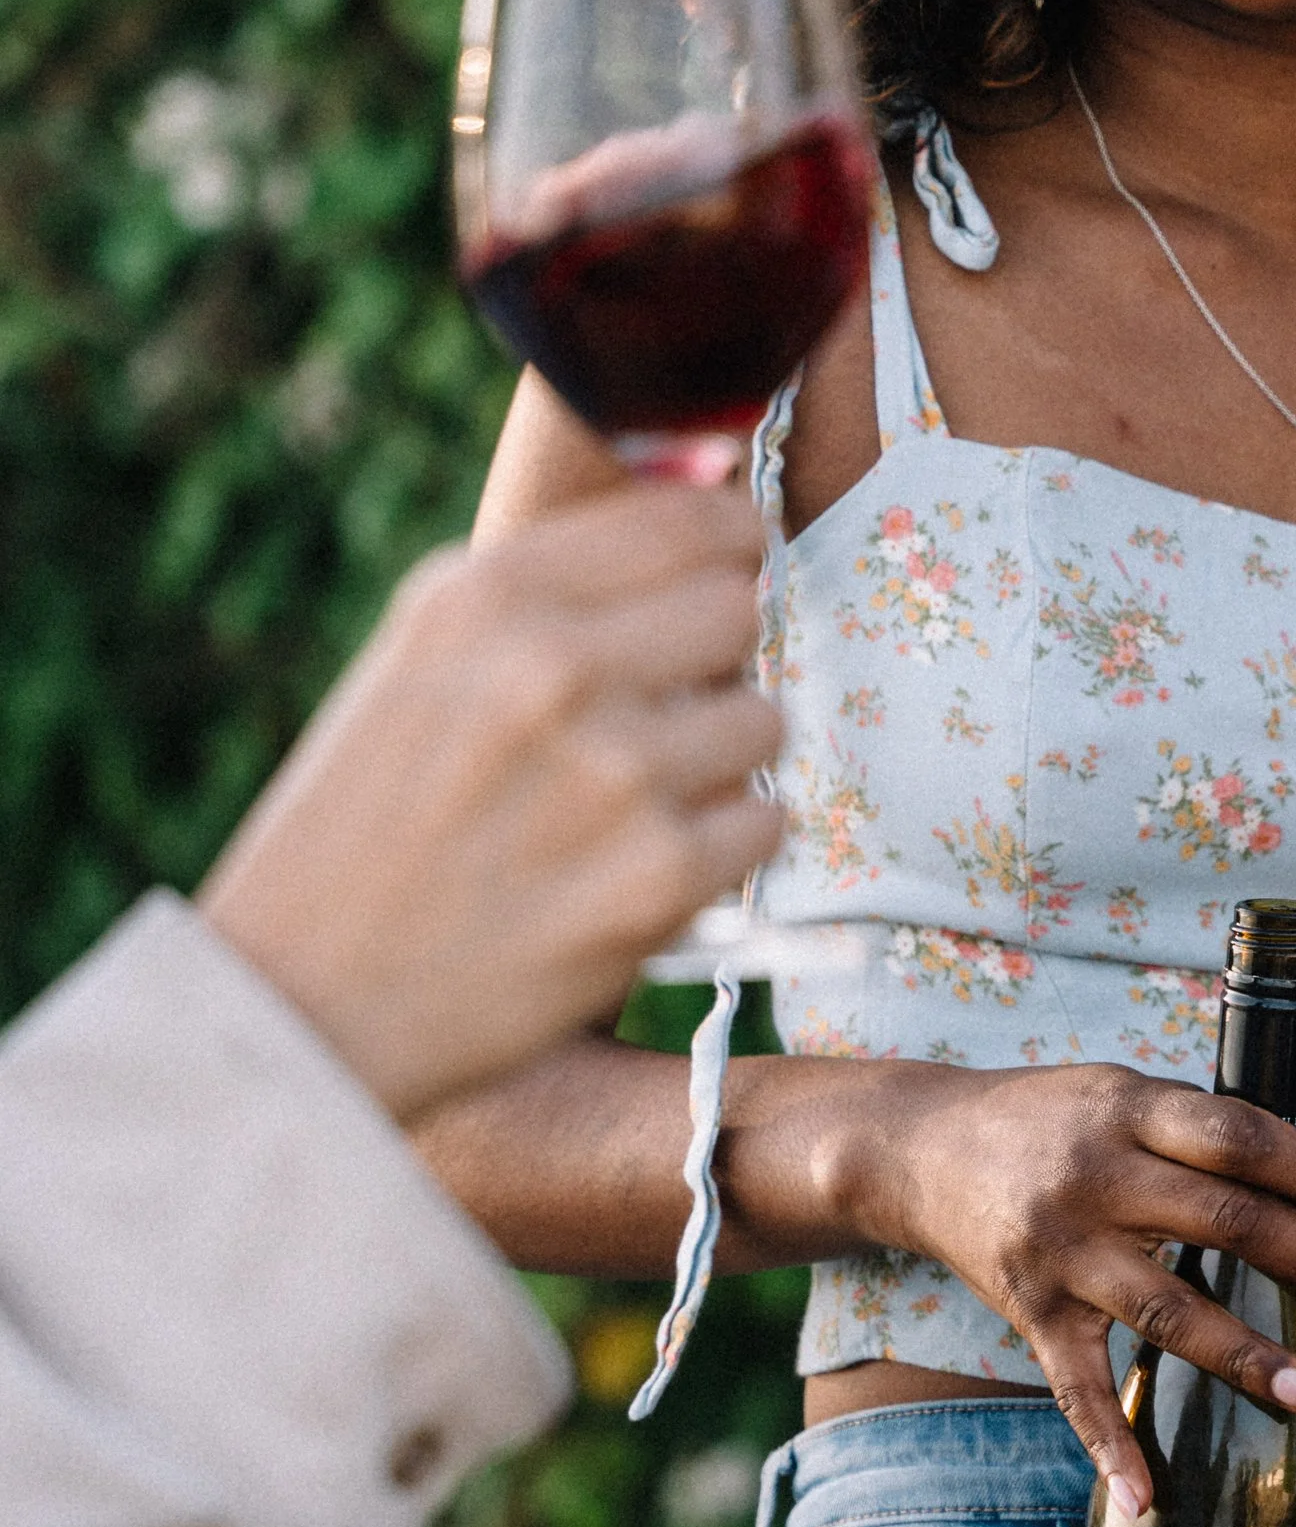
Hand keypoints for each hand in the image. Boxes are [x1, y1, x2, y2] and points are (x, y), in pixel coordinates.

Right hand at [198, 491, 782, 1120]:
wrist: (300, 1006)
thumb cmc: (357, 830)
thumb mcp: (418, 662)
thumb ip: (546, 595)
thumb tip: (704, 532)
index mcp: (487, 597)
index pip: (691, 520)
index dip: (730, 546)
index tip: (734, 568)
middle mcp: (553, 668)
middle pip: (737, 609)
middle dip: (715, 657)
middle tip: (665, 706)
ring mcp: (614, 774)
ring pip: (762, 719)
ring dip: (719, 760)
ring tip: (635, 801)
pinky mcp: (658, 879)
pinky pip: (764, 821)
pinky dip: (721, 847)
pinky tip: (642, 864)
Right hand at [859, 1064, 1295, 1511]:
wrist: (918, 1149)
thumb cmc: (1049, 1119)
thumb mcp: (1124, 1094)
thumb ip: (1220, 1132)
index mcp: (1126, 1110)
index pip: (1236, 1136)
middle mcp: (1095, 1180)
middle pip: (1223, 1221)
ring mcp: (1061, 1253)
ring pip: (1171, 1312)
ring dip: (1252, 1358)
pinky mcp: (1031, 1313)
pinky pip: (1078, 1390)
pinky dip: (1111, 1448)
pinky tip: (1149, 1501)